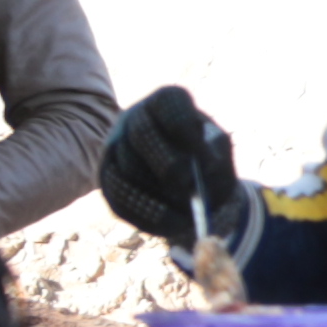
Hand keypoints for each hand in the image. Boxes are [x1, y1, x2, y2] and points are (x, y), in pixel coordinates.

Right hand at [96, 83, 249, 260]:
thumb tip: (201, 173)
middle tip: (188, 186)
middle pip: (141, 134)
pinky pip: (118, 196)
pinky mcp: (106, 177)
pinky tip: (174, 223)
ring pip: (128, 168)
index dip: (184, 127)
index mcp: (166, 102)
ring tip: (189, 212)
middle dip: (166, 162)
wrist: (185, 180)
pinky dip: (148, 213)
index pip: (168, 104)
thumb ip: (216, 158)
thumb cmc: (206, 160)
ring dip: (159, 194)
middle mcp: (135, 118)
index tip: (204, 156)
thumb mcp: (219, 154)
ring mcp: (115, 146)